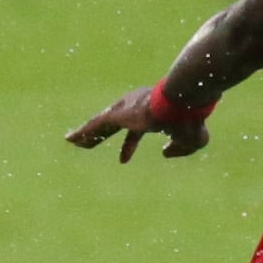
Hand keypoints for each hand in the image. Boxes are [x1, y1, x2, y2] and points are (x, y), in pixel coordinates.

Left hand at [65, 84, 208, 161]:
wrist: (183, 102)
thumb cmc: (190, 118)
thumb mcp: (191, 140)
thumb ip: (179, 148)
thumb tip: (165, 152)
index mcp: (150, 114)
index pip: (135, 132)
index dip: (129, 146)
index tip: (122, 160)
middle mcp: (135, 108)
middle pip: (112, 125)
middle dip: (100, 135)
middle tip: (86, 144)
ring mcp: (125, 109)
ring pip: (100, 124)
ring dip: (86, 134)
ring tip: (71, 142)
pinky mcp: (118, 113)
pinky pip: (95, 124)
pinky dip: (83, 132)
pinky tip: (70, 139)